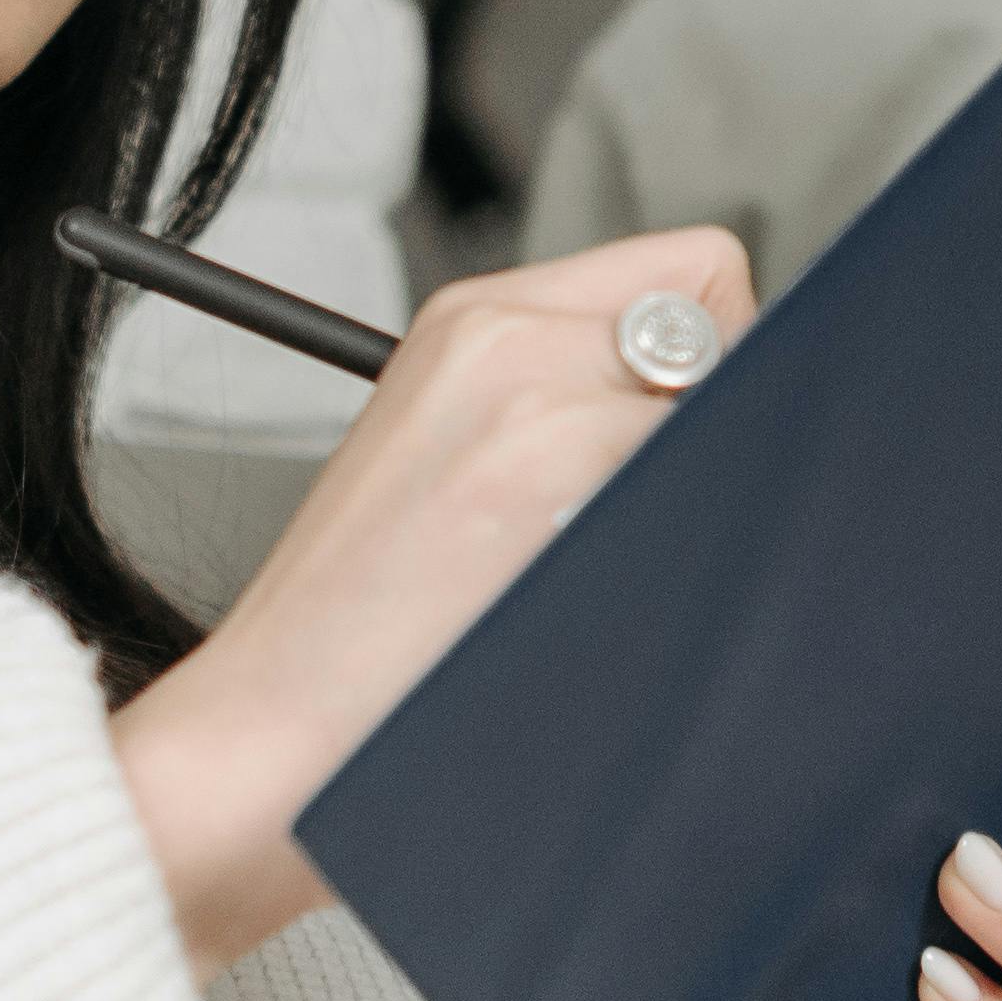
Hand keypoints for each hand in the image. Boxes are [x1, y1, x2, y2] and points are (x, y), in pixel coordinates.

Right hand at [110, 227, 752, 977]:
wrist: (266, 728)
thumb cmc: (367, 628)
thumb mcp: (457, 452)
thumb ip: (574, 396)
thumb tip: (731, 398)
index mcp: (479, 315)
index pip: (696, 272)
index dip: (725, 359)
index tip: (688, 440)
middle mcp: (502, 329)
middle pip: (734, 326)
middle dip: (724, 421)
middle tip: (645, 516)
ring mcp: (524, 396)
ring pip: (726, 407)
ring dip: (702, 491)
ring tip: (605, 567)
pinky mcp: (538, 470)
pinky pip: (698, 476)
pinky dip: (683, 541)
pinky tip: (601, 597)